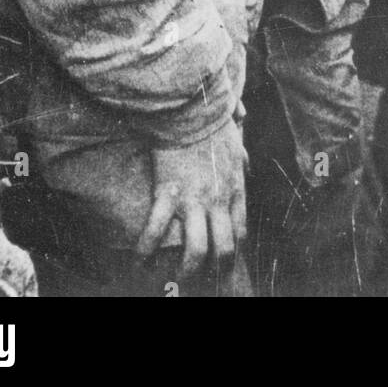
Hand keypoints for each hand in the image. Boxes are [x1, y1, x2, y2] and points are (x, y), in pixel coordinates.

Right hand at [136, 118, 246, 280]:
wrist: (190, 107)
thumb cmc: (213, 121)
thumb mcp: (236, 143)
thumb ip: (242, 159)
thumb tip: (247, 164)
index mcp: (234, 189)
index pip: (240, 233)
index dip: (232, 254)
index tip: (224, 264)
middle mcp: (217, 200)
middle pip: (223, 249)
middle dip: (215, 272)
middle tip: (203, 279)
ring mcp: (193, 199)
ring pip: (196, 250)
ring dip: (186, 270)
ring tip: (176, 280)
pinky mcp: (167, 192)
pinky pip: (156, 231)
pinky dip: (145, 251)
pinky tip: (139, 261)